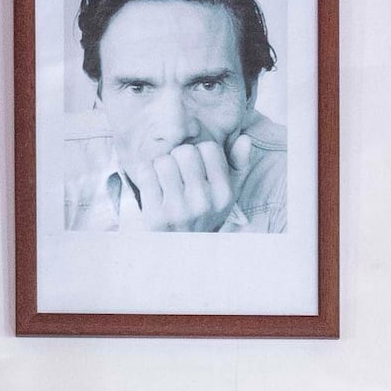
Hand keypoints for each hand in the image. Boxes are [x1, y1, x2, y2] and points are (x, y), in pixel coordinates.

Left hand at [98, 131, 252, 230]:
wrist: (182, 251)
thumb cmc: (204, 215)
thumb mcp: (226, 194)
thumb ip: (238, 165)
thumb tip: (244, 139)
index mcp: (223, 194)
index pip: (208, 148)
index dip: (199, 153)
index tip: (196, 167)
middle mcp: (203, 202)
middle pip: (185, 152)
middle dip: (178, 157)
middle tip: (178, 173)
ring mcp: (178, 210)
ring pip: (164, 161)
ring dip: (161, 166)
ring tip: (165, 179)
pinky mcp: (155, 216)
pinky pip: (146, 173)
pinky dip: (146, 174)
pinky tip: (153, 186)